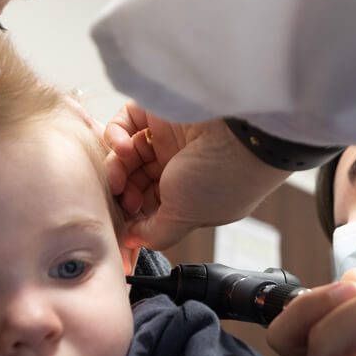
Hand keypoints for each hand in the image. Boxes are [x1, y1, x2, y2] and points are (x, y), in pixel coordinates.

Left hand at [102, 102, 290, 249]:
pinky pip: (126, 123)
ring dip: (116, 167)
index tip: (118, 224)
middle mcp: (179, 168)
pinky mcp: (159, 113)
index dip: (132, 215)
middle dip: (122, 192)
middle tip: (121, 196)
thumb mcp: (185, 217)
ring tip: (118, 175)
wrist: (239, 132)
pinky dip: (116, 136)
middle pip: (135, 181)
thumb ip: (156, 233)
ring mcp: (168, 140)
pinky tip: (123, 147)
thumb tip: (131, 241)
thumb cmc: (222, 177)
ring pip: (127, 155)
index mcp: (190, 196)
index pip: (150, 207)